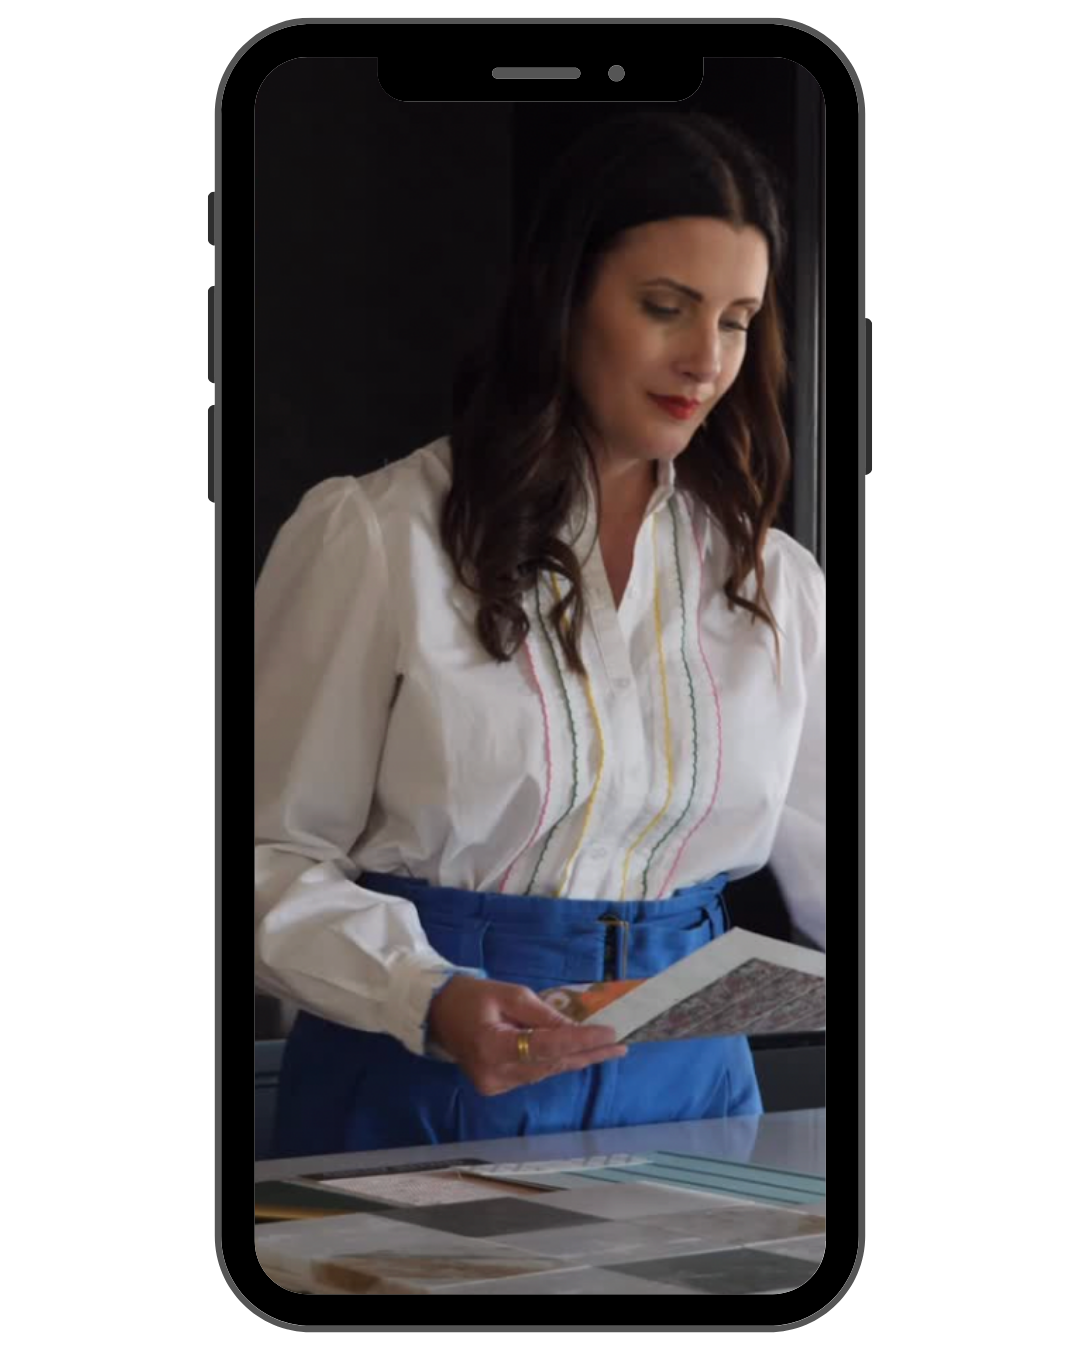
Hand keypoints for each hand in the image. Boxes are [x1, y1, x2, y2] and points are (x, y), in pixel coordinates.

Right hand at [426, 975, 626, 1096]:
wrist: (435, 1013)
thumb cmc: (470, 996)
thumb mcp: (509, 994)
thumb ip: (542, 1014)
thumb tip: (574, 1028)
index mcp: (492, 1048)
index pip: (547, 1048)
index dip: (580, 1041)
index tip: (610, 1035)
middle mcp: (495, 1075)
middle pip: (551, 1064)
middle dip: (587, 1053)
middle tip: (621, 1046)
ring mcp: (495, 1085)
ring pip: (545, 1071)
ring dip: (575, 1058)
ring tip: (608, 1048)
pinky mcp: (496, 1087)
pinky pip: (534, 1073)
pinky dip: (556, 1061)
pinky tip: (578, 1053)